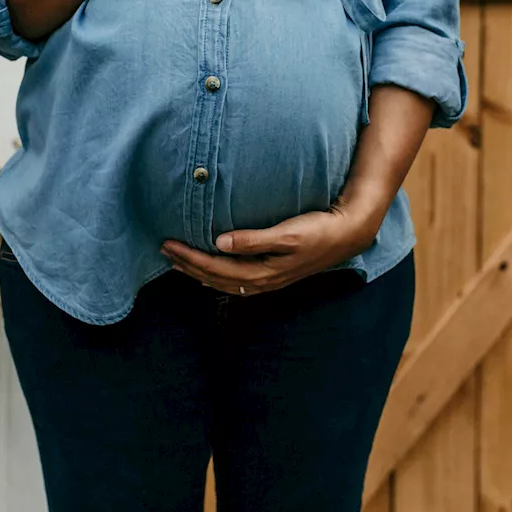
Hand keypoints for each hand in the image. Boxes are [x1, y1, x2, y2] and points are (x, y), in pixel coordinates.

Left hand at [160, 200, 378, 295]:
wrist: (347, 234)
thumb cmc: (318, 230)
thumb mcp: (287, 234)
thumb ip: (253, 239)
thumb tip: (219, 243)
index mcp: (262, 273)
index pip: (216, 269)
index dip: (190, 258)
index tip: (169, 244)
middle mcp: (262, 281)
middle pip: (215, 278)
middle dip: (188, 265)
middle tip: (164, 249)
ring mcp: (268, 279)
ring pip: (224, 281)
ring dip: (199, 271)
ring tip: (178, 260)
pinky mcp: (273, 272)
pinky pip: (236, 279)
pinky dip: (217, 274)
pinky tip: (209, 268)